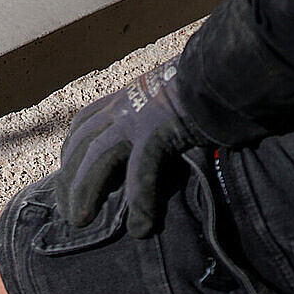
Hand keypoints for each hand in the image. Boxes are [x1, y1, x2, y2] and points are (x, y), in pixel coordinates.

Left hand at [55, 59, 203, 237]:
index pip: (84, 124)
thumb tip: (165, 136)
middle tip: (67, 210)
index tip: (66, 174)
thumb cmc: (208, 83)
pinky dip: (139, 201)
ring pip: (98, 157)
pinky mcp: (159, 129)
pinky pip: (141, 170)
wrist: (228, 66)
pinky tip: (141, 227)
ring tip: (80, 221)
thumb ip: (158, 115)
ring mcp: (138, 116)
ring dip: (85, 190)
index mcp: (126, 97)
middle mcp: (124, 105)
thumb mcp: (171, 97)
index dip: (71, 150)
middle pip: (81, 144)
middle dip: (68, 178)